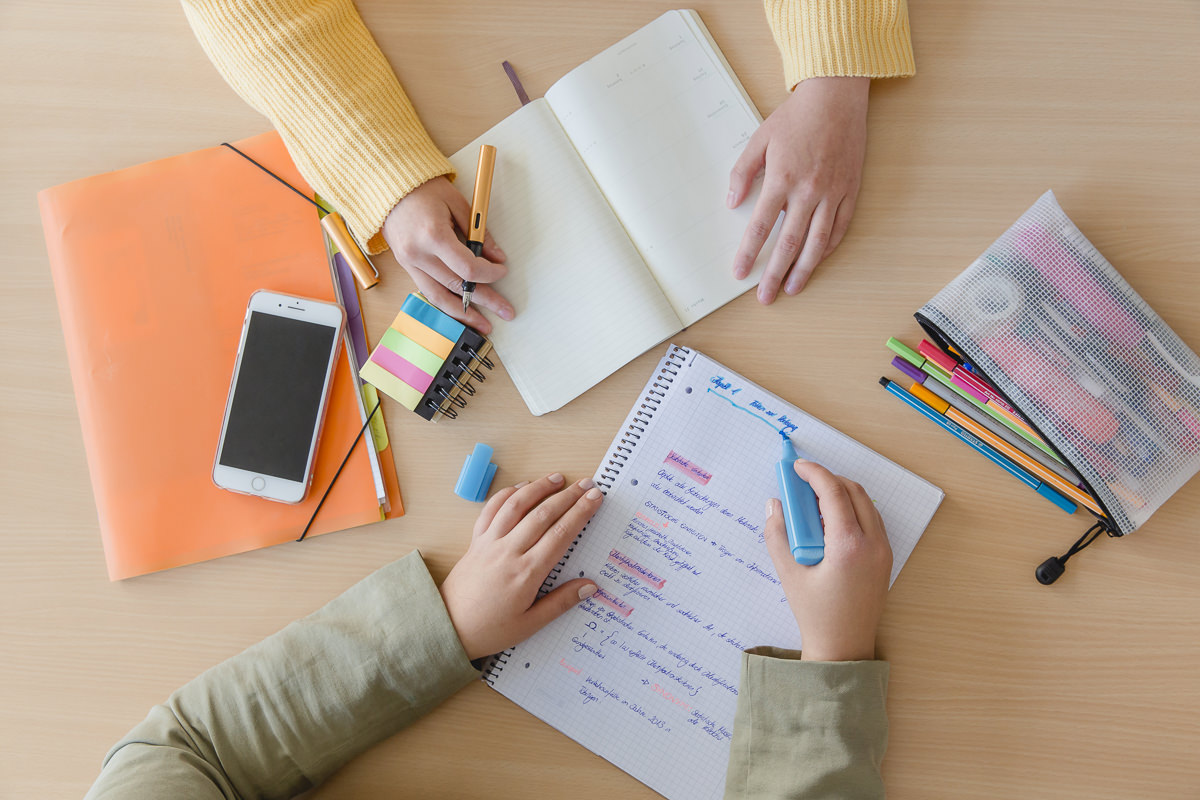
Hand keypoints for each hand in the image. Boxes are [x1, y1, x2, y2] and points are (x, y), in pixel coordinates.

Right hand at [382, 176, 513, 334]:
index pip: (467, 267)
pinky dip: (446, 303)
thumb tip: (497, 256)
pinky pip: (428, 291)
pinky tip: (461, 312)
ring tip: (484, 324)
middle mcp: (419, 255)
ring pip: (440, 297)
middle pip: (457, 286)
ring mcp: (409, 263)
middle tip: (506, 311)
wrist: (388, 189)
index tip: (502, 271)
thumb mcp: (458, 203)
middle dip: (485, 300)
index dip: (489, 274)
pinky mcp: (406, 267)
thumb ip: (479, 232)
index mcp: (433, 236)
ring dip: (464, 314)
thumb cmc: (424, 190)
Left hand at [439, 473, 602, 660]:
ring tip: (557, 478)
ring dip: (538, 487)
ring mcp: (490, 543)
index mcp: (526, 573)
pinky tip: (521, 488)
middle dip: (568, 496)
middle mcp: (508, 551)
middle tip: (586, 484)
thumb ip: (561, 602)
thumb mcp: (530, 624)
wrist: (448, 627)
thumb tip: (590, 586)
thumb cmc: (490, 629)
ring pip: (517, 505)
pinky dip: (507, 494)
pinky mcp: (476, 541)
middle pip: (543, 514)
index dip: (580, 513)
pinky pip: (491, 510)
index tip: (595, 498)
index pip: (560, 534)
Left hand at [728, 76, 869, 302]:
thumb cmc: (796, 117)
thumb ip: (743, 173)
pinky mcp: (850, 191)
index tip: (740, 273)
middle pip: (788, 243)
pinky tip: (816, 262)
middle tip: (765, 297)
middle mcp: (808, 191)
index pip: (761, 226)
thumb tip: (731, 203)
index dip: (749, 253)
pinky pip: (840, 228)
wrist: (836, 97)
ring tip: (792, 289)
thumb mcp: (759, 139)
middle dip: (775, 274)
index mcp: (782, 179)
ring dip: (803, 270)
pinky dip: (827, 248)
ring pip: (817, 242)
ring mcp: (832, 193)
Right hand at [764, 460, 891, 660]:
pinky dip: (852, 510)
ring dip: (841, 494)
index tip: (797, 467)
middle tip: (802, 482)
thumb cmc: (815, 615)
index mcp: (848, 546)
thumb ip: (777, 535)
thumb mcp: (788, 573)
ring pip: (866, 504)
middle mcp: (872, 544)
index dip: (814, 473)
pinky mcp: (885, 558)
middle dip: (828, 480)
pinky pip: (871, 520)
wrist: (844, 648)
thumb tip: (775, 505)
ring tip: (812, 501)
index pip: (833, 493)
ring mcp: (883, 551)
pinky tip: (829, 520)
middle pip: (854, 492)